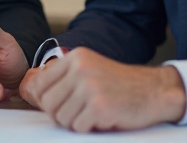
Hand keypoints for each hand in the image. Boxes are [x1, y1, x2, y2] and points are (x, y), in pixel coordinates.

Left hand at [19, 47, 185, 131]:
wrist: (154, 91)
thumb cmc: (120, 85)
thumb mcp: (91, 69)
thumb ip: (64, 77)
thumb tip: (32, 91)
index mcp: (76, 58)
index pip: (40, 84)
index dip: (45, 101)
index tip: (59, 105)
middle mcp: (81, 69)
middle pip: (49, 104)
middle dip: (61, 114)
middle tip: (80, 113)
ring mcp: (90, 87)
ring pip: (61, 118)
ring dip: (76, 122)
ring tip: (93, 114)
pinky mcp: (99, 106)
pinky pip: (78, 127)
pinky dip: (89, 128)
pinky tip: (104, 118)